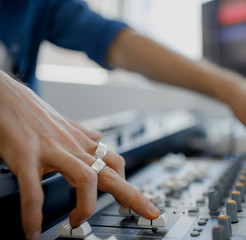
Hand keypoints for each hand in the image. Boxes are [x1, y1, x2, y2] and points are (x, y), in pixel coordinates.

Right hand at [0, 71, 159, 239]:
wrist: (7, 96)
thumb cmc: (35, 113)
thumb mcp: (66, 126)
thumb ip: (84, 135)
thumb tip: (99, 138)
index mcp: (82, 144)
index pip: (115, 163)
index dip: (129, 184)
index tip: (136, 204)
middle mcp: (73, 147)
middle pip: (111, 172)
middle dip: (132, 194)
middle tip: (147, 213)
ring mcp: (52, 150)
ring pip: (85, 178)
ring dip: (85, 207)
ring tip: (76, 222)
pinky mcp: (26, 155)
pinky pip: (34, 189)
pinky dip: (33, 213)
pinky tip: (31, 229)